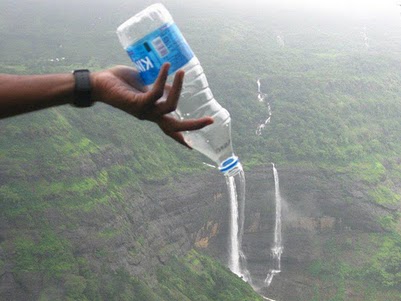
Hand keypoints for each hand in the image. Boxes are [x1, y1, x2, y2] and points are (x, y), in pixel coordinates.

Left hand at [91, 63, 212, 147]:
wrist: (98, 84)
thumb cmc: (119, 82)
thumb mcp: (143, 85)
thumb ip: (157, 86)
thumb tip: (173, 83)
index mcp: (151, 113)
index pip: (168, 129)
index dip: (180, 138)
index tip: (191, 147)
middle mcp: (150, 115)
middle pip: (175, 127)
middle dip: (194, 126)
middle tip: (211, 121)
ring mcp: (144, 111)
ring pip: (171, 107)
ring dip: (179, 88)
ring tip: (181, 71)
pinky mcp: (138, 103)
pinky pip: (157, 93)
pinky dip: (164, 79)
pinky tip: (166, 67)